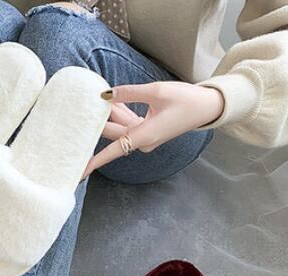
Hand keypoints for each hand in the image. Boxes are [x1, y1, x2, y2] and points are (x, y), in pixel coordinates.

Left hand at [84, 82, 223, 176]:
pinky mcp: (148, 131)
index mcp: (144, 136)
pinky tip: (111, 102)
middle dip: (99, 122)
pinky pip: (129, 124)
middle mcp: (143, 141)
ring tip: (95, 100)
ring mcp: (145, 137)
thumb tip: (106, 94)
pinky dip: (121, 113)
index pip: (113, 150)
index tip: (81, 171)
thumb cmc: (185, 100)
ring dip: (110, 115)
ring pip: (121, 127)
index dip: (95, 161)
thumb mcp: (156, 91)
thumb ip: (129, 92)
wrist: (206, 107)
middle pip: (114, 134)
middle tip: (80, 110)